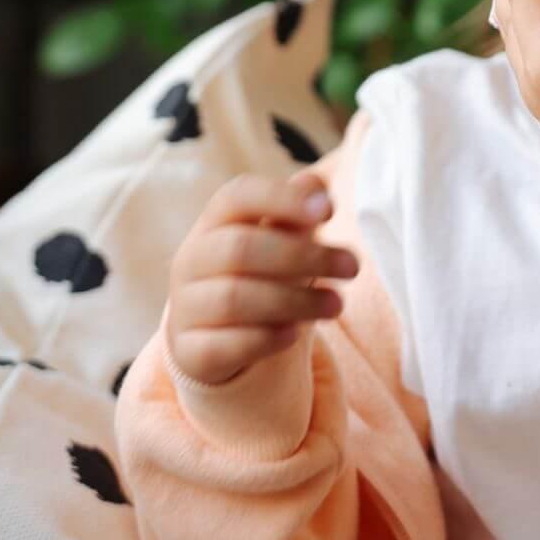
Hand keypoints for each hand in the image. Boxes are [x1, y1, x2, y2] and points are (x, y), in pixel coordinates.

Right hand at [167, 170, 359, 385]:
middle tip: (352, 266)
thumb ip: (296, 212)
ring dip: (296, 301)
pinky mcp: (192, 352)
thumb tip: (316, 187)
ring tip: (337, 304)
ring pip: (235, 298)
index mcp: (215, 222)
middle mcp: (192, 260)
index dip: (283, 199)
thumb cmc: (260, 273)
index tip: (329, 211)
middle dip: (305, 256)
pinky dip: (265, 338)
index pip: (238, 196)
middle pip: (241, 248)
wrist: (218, 336)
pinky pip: (225, 344)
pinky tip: (294, 335)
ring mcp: (186, 307)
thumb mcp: (280, 239)